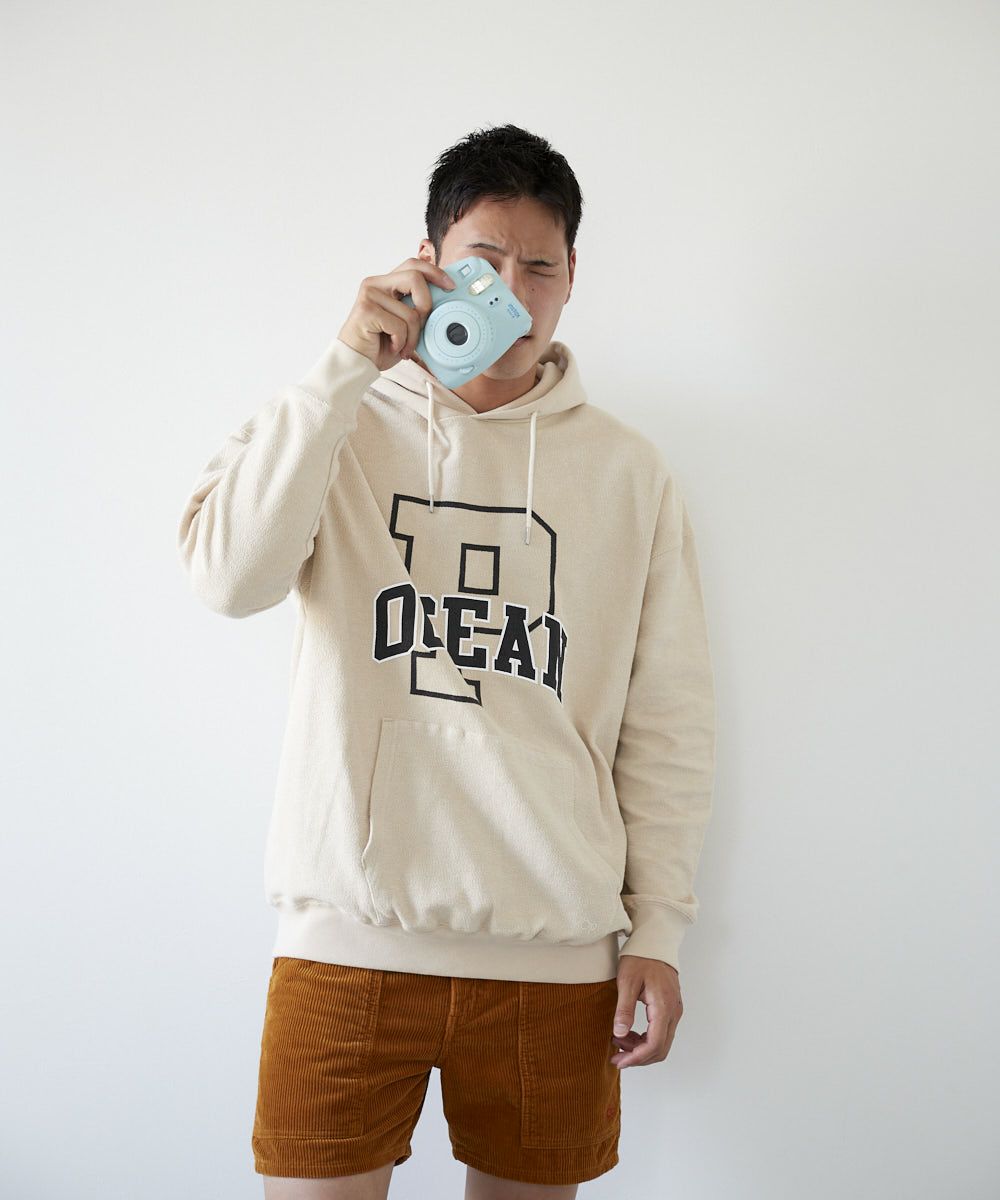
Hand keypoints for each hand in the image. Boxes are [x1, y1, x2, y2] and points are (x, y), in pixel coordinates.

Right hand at [337, 256, 455, 371]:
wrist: (357, 363)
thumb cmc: (381, 344)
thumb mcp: (405, 323)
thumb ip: (417, 308)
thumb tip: (443, 301)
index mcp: (386, 283)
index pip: (413, 265)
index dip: (435, 272)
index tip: (450, 286)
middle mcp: (375, 284)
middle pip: (415, 277)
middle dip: (427, 305)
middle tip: (422, 326)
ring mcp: (369, 296)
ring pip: (411, 311)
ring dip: (413, 336)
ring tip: (403, 346)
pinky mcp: (366, 311)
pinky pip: (399, 326)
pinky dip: (402, 342)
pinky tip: (393, 347)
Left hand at [610, 954, 681, 1068]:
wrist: (654, 942)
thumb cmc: (640, 958)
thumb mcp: (627, 981)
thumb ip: (624, 1009)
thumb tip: (619, 1033)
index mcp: (663, 1007)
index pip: (654, 1044)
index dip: (636, 1057)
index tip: (619, 1060)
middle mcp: (673, 1012)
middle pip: (660, 1049)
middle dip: (638, 1057)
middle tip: (616, 1057)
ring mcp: (674, 1010)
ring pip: (662, 1043)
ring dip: (641, 1048)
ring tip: (619, 1040)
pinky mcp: (671, 1008)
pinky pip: (662, 1032)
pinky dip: (646, 1039)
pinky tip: (629, 1033)